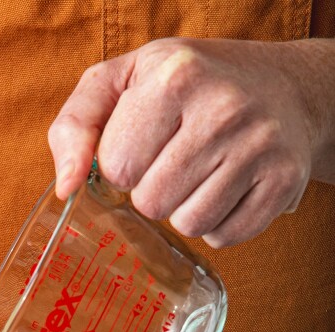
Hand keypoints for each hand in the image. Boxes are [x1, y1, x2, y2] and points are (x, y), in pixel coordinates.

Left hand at [48, 38, 332, 246]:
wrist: (284, 87)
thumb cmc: (189, 86)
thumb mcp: (124, 80)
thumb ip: (76, 125)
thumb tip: (65, 187)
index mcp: (176, 75)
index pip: (118, 166)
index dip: (123, 164)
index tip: (144, 142)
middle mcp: (223, 108)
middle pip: (152, 203)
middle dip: (153, 191)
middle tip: (176, 159)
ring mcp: (258, 146)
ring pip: (188, 224)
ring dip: (185, 210)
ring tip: (203, 172)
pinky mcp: (283, 181)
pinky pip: (224, 237)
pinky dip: (219, 224)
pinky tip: (229, 187)